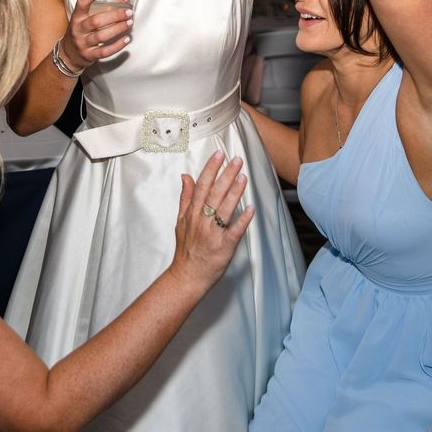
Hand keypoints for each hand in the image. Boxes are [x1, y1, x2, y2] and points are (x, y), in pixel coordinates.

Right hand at [59, 0, 132, 70]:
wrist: (69, 54)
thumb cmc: (81, 32)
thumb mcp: (87, 19)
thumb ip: (105, 8)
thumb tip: (125, 0)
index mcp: (77, 17)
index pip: (82, 3)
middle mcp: (78, 29)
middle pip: (96, 21)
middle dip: (115, 15)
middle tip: (128, 12)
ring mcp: (83, 43)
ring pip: (101, 36)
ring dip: (118, 29)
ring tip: (129, 23)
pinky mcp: (89, 55)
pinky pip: (105, 51)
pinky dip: (117, 45)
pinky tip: (126, 39)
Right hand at [169, 150, 253, 290]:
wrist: (187, 276)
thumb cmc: (186, 250)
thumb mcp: (180, 221)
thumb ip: (185, 198)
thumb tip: (185, 176)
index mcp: (192, 214)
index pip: (201, 186)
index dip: (210, 169)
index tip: (219, 155)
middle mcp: (201, 221)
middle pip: (214, 193)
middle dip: (226, 175)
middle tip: (237, 160)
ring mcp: (212, 234)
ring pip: (224, 209)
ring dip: (234, 192)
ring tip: (243, 177)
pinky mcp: (223, 246)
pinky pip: (234, 231)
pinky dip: (242, 220)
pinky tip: (250, 209)